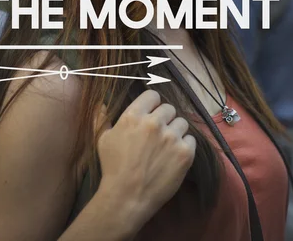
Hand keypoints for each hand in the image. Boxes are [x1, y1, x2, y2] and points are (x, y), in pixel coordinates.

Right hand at [96, 90, 195, 226]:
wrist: (127, 196)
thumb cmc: (112, 167)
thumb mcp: (102, 139)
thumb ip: (101, 118)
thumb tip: (101, 103)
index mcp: (133, 116)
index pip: (153, 96)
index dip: (152, 104)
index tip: (151, 113)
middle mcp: (154, 123)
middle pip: (169, 108)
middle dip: (164, 118)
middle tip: (158, 133)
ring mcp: (171, 137)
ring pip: (182, 123)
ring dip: (175, 131)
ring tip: (167, 145)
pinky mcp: (185, 153)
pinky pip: (191, 139)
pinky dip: (185, 146)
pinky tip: (174, 155)